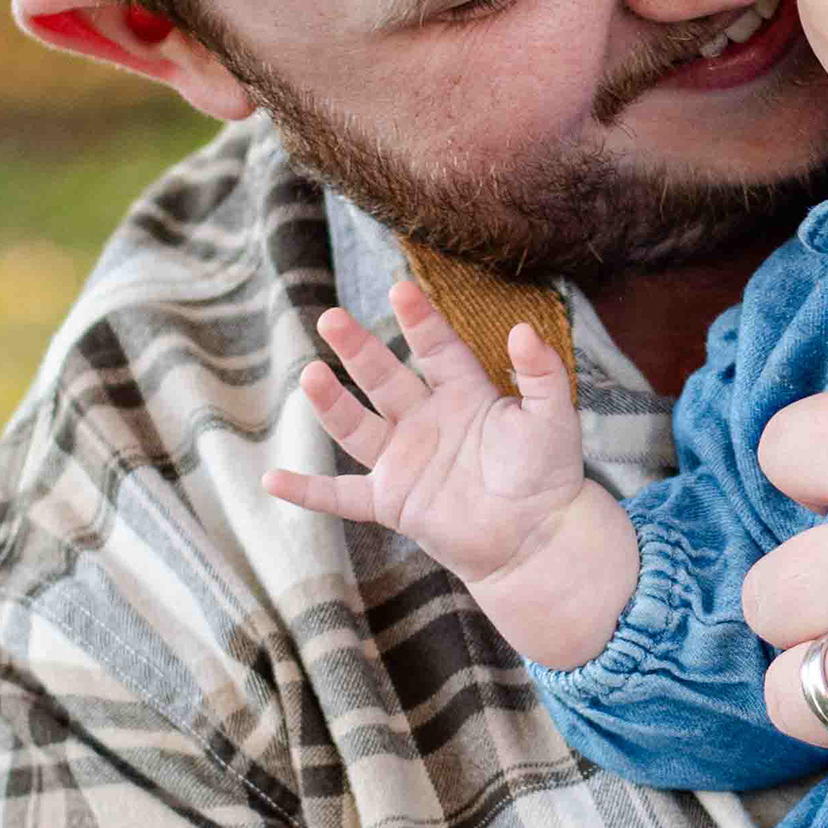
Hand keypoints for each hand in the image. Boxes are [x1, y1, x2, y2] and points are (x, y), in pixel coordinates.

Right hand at [263, 287, 638, 666]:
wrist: (537, 538)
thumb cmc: (548, 473)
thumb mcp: (554, 417)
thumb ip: (543, 374)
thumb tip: (526, 329)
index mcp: (463, 394)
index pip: (436, 349)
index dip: (419, 321)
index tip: (400, 289)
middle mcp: (425, 421)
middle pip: (384, 378)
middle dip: (358, 349)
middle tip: (330, 317)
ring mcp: (403, 461)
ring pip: (357, 427)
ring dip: (331, 404)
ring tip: (309, 375)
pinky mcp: (391, 503)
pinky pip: (341, 496)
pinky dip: (308, 492)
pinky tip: (272, 479)